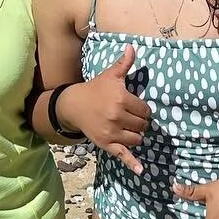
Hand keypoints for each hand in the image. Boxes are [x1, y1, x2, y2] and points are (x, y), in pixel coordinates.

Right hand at [64, 44, 151, 173]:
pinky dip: (132, 163)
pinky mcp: (106, 144)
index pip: (145, 110)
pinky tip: (141, 171)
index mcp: (121, 99)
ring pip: (137, 138)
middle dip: (139, 122)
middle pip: (142, 125)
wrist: (74, 105)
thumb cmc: (95, 89)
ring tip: (127, 128)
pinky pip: (122, 155)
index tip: (135, 107)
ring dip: (136, 135)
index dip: (142, 109)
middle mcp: (117, 116)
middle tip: (130, 117)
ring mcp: (112, 132)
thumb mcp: (110, 75)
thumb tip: (132, 47)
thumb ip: (124, 63)